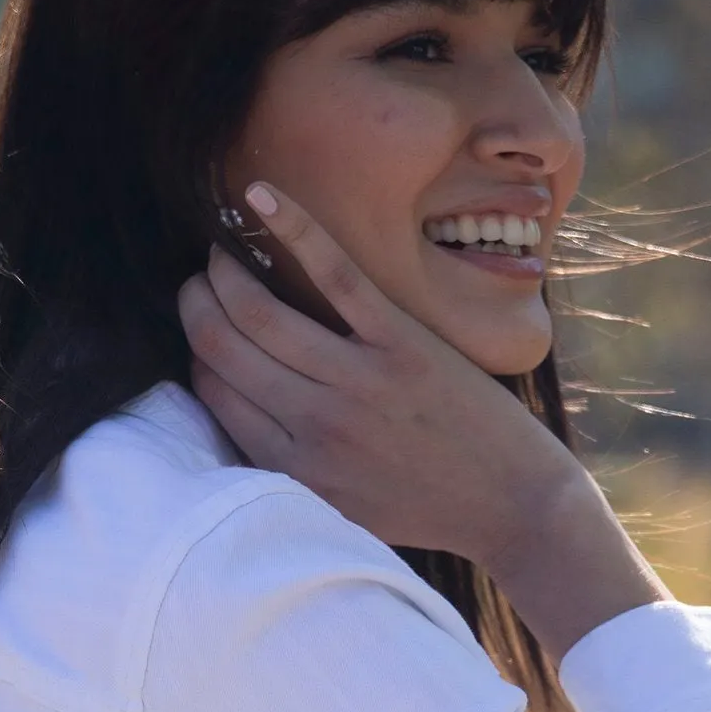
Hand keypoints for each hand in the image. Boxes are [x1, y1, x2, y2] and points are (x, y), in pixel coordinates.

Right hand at [177, 183, 589, 575]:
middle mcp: (315, 426)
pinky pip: (333, 275)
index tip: (204, 334)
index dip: (199, 356)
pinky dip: (293, 229)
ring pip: (259, 313)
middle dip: (197, 306)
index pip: (214, 394)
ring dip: (225, 272)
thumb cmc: (430, 509)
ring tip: (220, 255)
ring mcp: (358, 382)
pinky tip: (261, 197)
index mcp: (294, 469)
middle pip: (224, 348)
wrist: (513, 505)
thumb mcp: (343, 513)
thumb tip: (241, 422)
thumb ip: (289, 474)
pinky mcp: (401, 344)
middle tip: (198, 284)